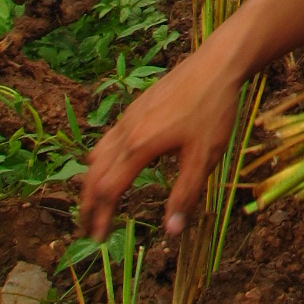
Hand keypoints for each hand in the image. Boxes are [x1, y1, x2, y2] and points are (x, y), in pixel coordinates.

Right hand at [79, 42, 247, 240]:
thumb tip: (172, 232)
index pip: (108, 191)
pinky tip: (111, 164)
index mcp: (139, 147)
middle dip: (88, 204)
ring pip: (97, 155)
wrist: (216, 64)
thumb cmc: (213, 110)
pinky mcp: (135, 107)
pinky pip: (107, 139)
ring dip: (91, 182)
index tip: (98, 239)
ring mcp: (128, 117)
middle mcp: (126, 132)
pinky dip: (100, 160)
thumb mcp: (204, 157)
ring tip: (94, 201)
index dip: (101, 217)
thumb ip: (185, 195)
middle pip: (94, 175)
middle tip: (87, 228)